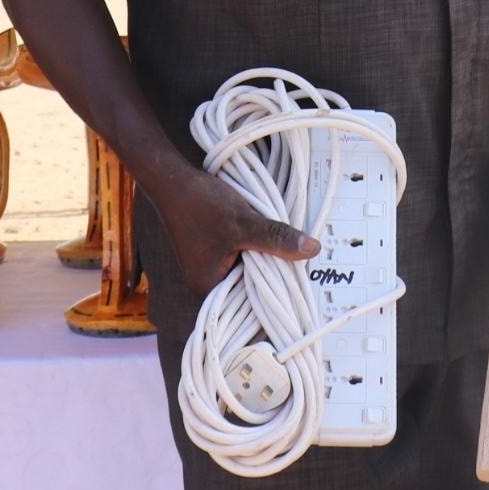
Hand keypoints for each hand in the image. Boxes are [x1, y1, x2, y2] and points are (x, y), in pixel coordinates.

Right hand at [150, 165, 319, 297]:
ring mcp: (211, 267)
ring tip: (295, 254)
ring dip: (268, 260)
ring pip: (250, 270)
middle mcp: (208, 283)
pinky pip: (244, 258)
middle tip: (306, 269)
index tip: (302, 291)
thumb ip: (277, 238)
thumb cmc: (202, 204)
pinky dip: (259, 250)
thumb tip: (313, 250)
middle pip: (251, 288)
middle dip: (275, 276)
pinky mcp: (216, 252)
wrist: (175, 182)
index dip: (275, 299)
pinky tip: (275, 241)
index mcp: (208, 288)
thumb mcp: (245, 223)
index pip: (249, 306)